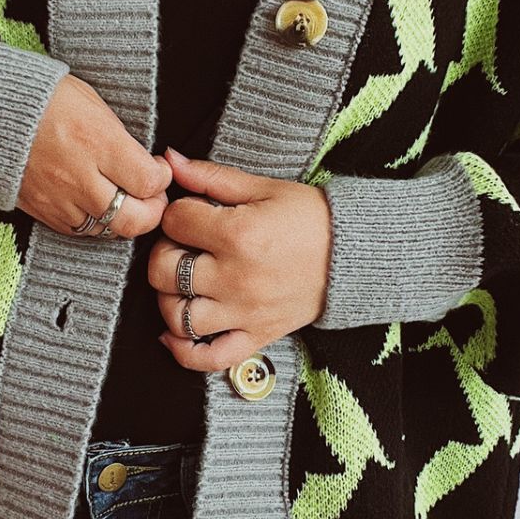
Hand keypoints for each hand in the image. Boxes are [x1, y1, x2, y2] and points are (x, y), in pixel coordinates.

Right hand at [18, 73, 171, 236]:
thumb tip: (144, 161)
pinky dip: (93, 222)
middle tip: (152, 196)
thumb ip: (120, 138)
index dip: (162, 177)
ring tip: (123, 198)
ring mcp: (59, 199)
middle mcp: (79, 177)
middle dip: (152, 212)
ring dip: (122, 218)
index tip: (157, 168)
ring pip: (107, 230)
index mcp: (97, 141)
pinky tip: (95, 203)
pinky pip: (78, 231)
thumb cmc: (42, 98)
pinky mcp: (42, 211)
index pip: (149, 181)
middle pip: (133, 220)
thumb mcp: (92, 103)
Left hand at [147, 146, 332, 371]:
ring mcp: (244, 312)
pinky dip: (183, 352)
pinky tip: (174, 334)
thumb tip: (170, 160)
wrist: (355, 255)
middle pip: (163, 271)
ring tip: (182, 283)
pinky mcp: (256, 336)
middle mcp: (236, 278)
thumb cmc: (312, 219)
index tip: (192, 214)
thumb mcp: (264, 188)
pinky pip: (208, 358)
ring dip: (169, 299)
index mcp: (238, 234)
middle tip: (184, 246)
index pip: (174, 222)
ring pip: (177, 316)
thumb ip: (212, 176)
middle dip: (164, 253)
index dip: (177, 213)